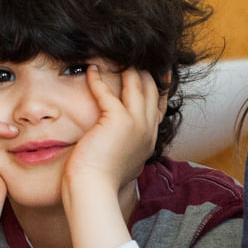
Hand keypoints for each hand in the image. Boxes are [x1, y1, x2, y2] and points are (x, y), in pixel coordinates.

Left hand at [63, 65, 162, 201]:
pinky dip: (98, 79)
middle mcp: (147, 129)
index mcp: (149, 140)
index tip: (150, 71)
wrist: (94, 192)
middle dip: (143, 70)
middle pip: (151, 89)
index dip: (154, 85)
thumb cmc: (101, 182)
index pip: (157, 105)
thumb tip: (121, 146)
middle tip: (131, 55)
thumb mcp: (122, 164)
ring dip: (125, 68)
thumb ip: (126, 149)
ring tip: (112, 57)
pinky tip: (90, 70)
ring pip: (136, 85)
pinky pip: (108, 92)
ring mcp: (135, 124)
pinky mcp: (117, 121)